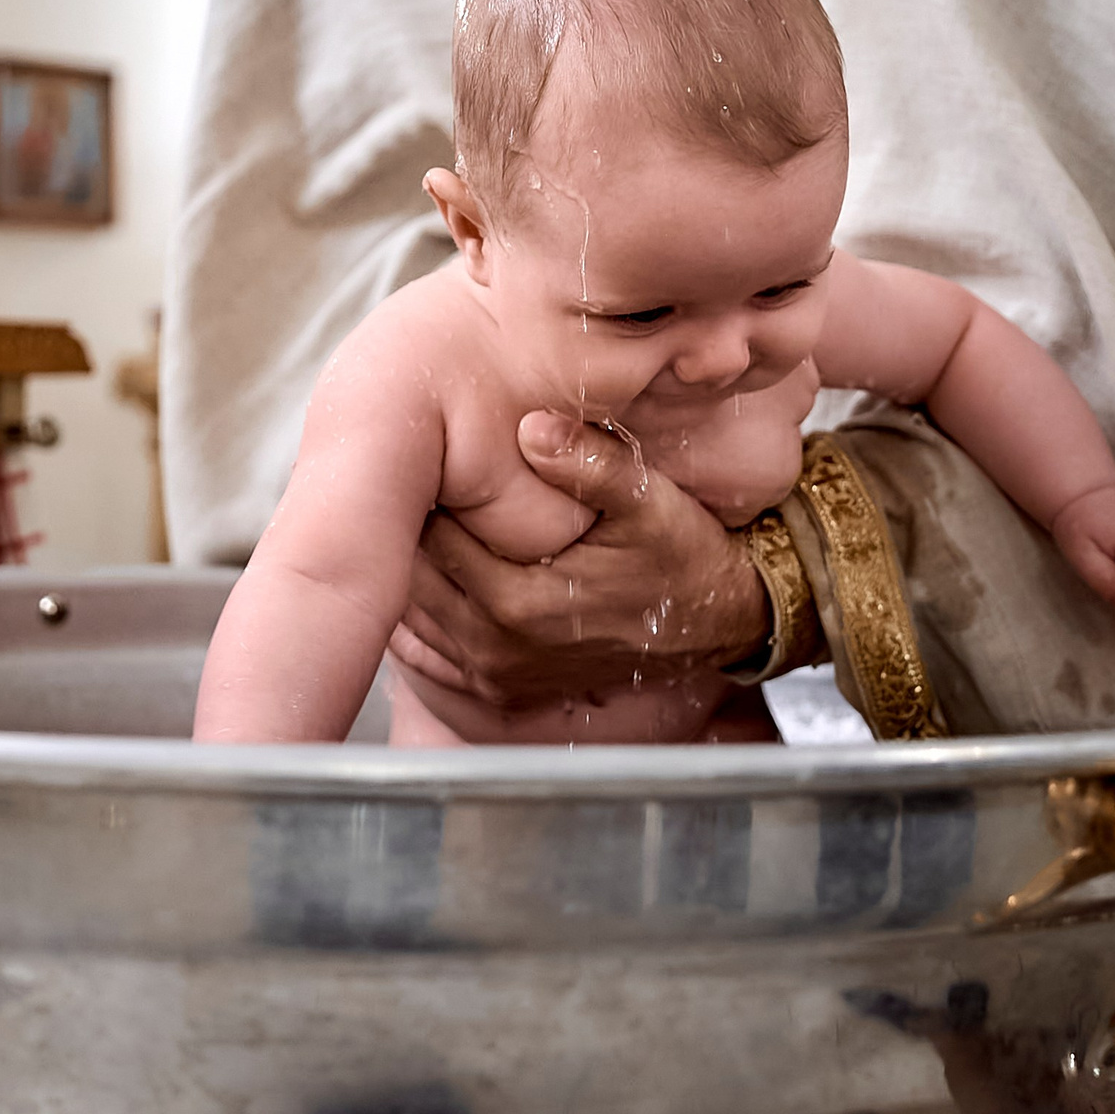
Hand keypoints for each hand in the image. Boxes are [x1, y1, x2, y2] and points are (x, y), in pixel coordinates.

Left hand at [388, 412, 769, 710]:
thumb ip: (590, 462)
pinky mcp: (500, 687)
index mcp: (522, 602)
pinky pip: (428, 653)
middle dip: (404, 531)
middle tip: (398, 480)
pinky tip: (417, 575)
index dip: (421, 493)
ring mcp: (496, 674)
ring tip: (403, 518)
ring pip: (413, 616)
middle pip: (414, 578)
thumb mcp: (648, 500)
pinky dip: (414, 617)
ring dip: (406, 571)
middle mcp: (499, 647)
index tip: (418, 454)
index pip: (435, 538)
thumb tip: (532, 426)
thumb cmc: (682, 556)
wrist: (716, 621)